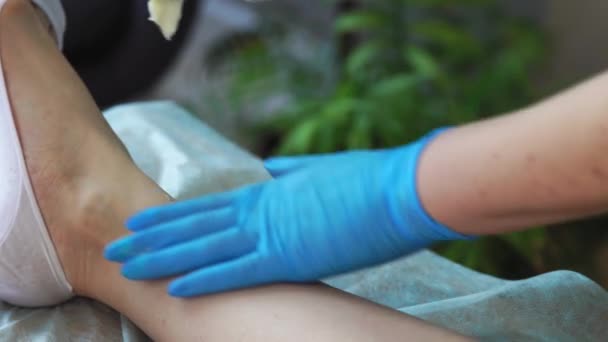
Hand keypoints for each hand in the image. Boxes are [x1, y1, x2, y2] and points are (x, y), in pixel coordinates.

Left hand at [104, 129, 469, 296]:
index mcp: (266, 193)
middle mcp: (259, 211)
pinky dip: (204, 278)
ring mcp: (270, 234)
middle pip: (194, 225)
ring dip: (164, 256)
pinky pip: (236, 271)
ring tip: (128, 262)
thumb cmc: (366, 181)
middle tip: (115, 242)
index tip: (140, 219)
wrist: (400, 187)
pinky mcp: (289, 256)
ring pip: (204, 246)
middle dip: (152, 236)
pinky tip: (174, 286)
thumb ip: (284, 173)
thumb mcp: (316, 171)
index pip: (206, 206)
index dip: (170, 214)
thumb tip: (265, 171)